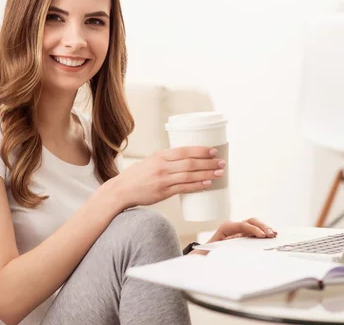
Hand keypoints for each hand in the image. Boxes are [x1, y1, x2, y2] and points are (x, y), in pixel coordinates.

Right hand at [104, 146, 225, 208]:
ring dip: (206, 174)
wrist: (122, 190)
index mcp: (160, 155)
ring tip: (219, 173)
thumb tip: (189, 160)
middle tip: (221, 163)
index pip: (184, 150)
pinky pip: (184, 188)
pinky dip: (196, 186)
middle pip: (190, 163)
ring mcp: (163, 180)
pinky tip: (206, 184)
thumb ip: (168, 160)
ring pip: (189, 176)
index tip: (214, 151)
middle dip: (208, 163)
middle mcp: (162, 166)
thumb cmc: (138, 175)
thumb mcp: (152, 161)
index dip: (201, 150)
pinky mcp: (163, 192)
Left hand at [189, 218, 277, 255]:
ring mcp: (238, 229)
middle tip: (271, 234)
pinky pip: (255, 230)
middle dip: (261, 226)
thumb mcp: (216, 252)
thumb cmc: (210, 253)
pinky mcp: (243, 234)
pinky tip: (271, 235)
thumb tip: (235, 251)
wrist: (205, 253)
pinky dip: (263, 231)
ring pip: (254, 224)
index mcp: (226, 228)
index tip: (262, 236)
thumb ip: (225, 250)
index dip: (253, 229)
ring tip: (274, 234)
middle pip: (250, 221)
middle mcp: (233, 226)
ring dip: (265, 228)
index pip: (242, 225)